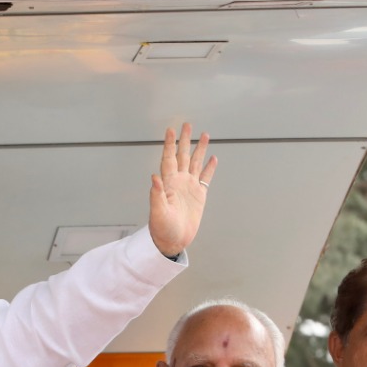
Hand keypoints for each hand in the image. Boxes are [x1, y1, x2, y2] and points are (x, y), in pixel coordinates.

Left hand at [147, 122, 216, 257]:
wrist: (173, 241)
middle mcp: (178, 182)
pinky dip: (209, 168)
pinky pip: (205, 178)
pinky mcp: (199, 195)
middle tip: (187, 124)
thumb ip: (156, 195)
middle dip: (184, 140)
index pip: (168, 159)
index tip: (171, 130)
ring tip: (204, 135)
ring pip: (196, 163)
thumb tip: (153, 177)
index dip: (169, 144)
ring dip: (200, 149)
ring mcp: (189, 187)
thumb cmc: (162, 229)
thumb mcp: (157, 213)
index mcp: (168, 183)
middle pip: (183, 156)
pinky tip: (213, 158)